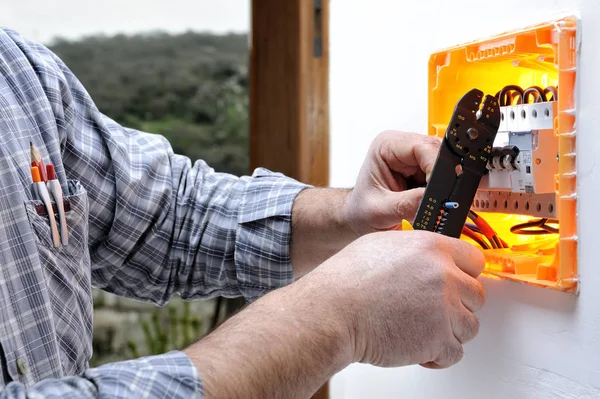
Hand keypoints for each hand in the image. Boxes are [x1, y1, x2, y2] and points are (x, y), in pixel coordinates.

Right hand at [310, 229, 485, 368]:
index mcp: (431, 247)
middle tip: (435, 310)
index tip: (457, 283)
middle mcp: (444, 275)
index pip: (474, 260)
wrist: (333, 312)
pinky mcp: (438, 340)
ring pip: (469, 326)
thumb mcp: (382, 245)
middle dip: (458, 305)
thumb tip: (427, 257)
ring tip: (422, 330)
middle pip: (476, 295)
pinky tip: (419, 347)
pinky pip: (455, 352)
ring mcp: (444, 309)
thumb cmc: (347, 281)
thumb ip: (414, 249)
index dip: (464, 274)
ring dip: (449, 331)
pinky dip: (438, 355)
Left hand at [343, 130, 441, 235]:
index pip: (422, 147)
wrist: (359, 219)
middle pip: (437, 153)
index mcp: (386, 146)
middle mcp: (401, 146)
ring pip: (444, 165)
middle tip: (439, 200)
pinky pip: (442, 176)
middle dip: (441, 178)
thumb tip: (436, 199)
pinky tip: (427, 200)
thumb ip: (408, 204)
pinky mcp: (422, 168)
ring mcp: (413, 156)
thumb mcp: (382, 211)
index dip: (436, 167)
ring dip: (440, 185)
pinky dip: (439, 190)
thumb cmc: (361, 211)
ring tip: (426, 202)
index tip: (441, 189)